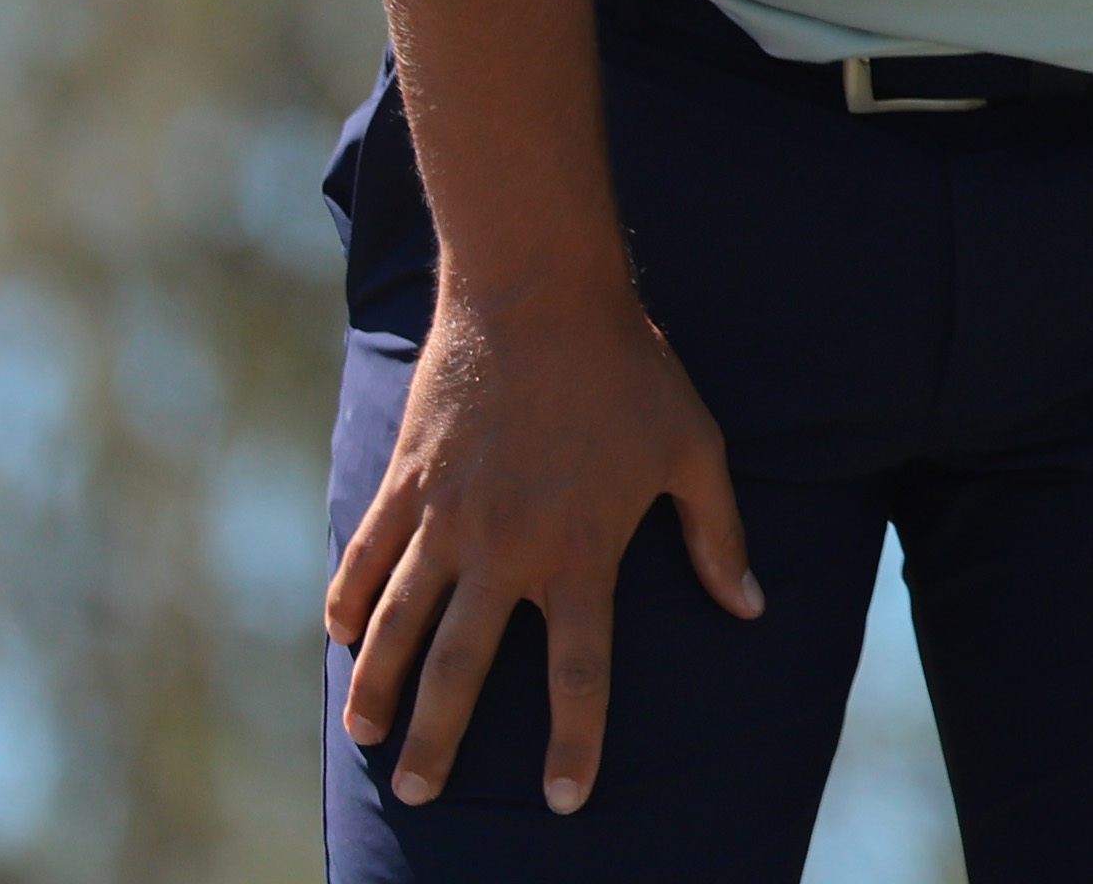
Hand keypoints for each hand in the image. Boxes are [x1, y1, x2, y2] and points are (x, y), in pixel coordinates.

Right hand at [325, 277, 762, 814]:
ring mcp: (447, 517)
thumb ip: (718, 534)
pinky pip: (366, 557)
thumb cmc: (629, 370)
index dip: (575, 742)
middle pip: (463, 670)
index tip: (564, 801)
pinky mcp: (406, 481)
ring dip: (376, 688)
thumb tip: (751, 606)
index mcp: (581, 551)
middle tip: (422, 796)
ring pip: (398, 625)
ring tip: (366, 738)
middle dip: (439, 740)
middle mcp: (506, 549)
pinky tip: (340, 638)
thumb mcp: (693, 448)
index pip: (579, 672)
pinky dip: (349, 602)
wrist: (539, 291)